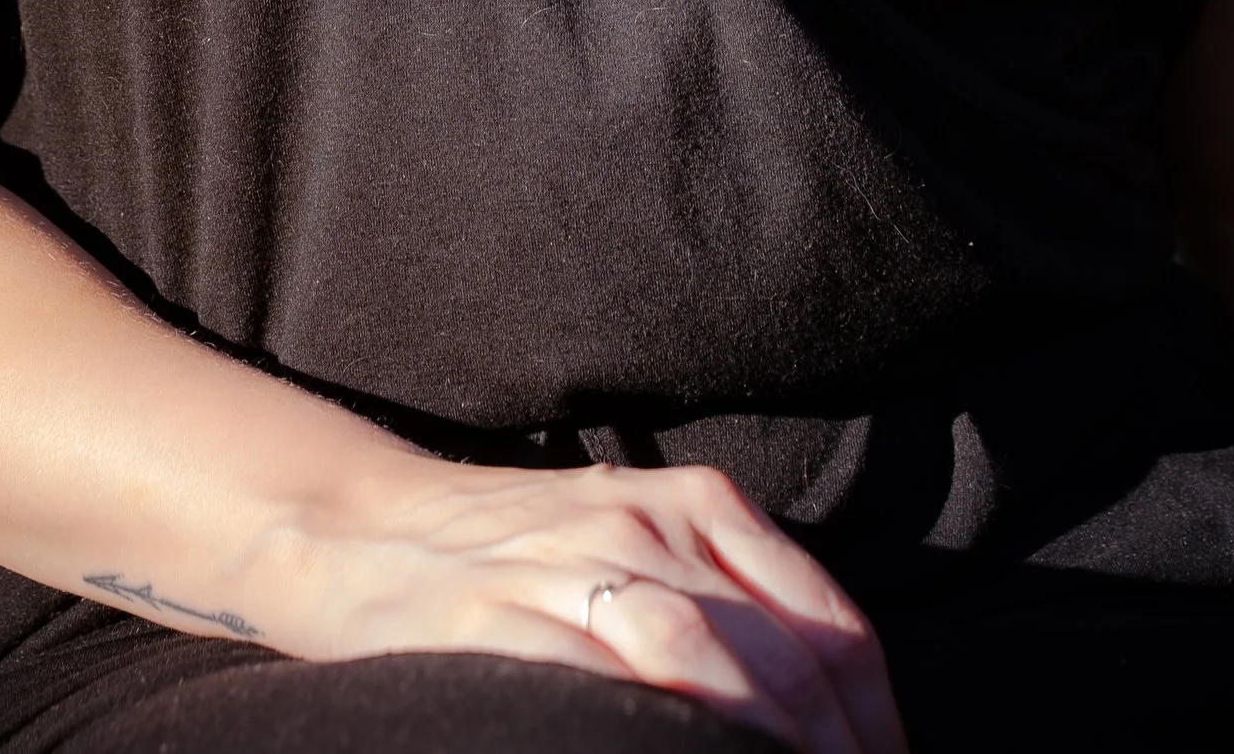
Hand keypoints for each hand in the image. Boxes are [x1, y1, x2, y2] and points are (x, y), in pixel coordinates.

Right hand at [255, 452, 906, 751]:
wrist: (358, 528)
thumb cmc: (516, 548)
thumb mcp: (637, 537)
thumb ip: (728, 595)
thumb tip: (837, 708)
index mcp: (693, 504)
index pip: (828, 623)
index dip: (875, 721)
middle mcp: (641, 525)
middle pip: (780, 654)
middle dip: (835, 752)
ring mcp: (566, 569)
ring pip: (701, 657)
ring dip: (761, 744)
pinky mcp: (493, 621)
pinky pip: (590, 682)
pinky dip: (648, 733)